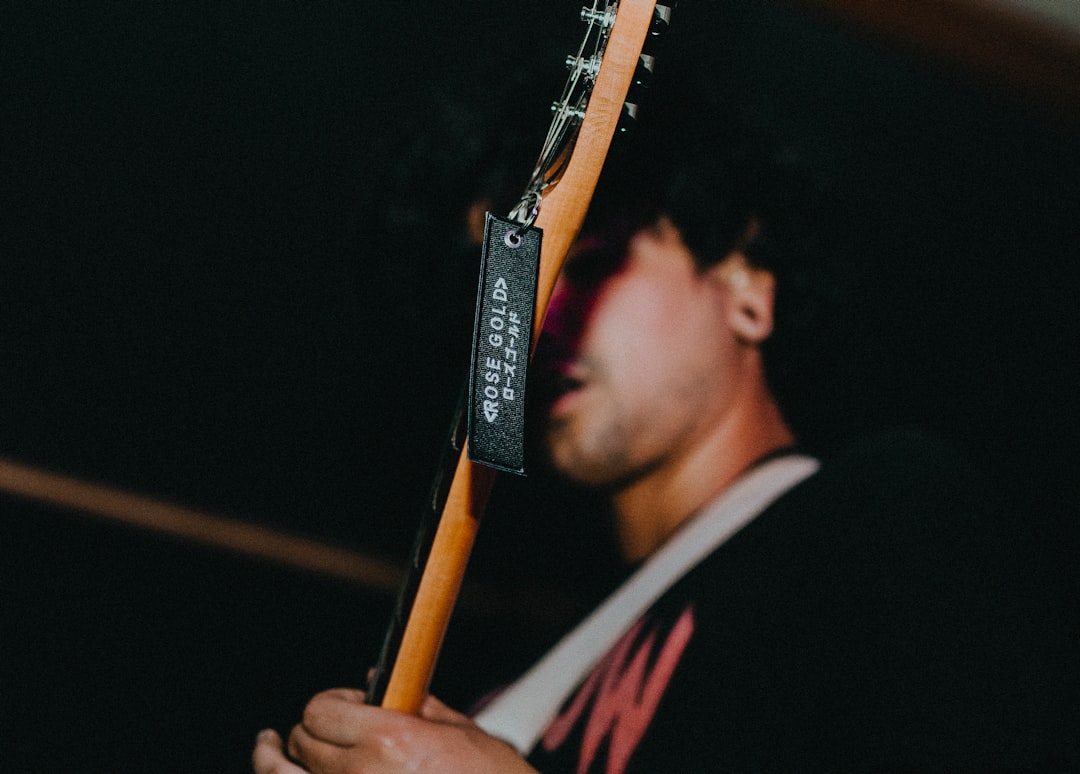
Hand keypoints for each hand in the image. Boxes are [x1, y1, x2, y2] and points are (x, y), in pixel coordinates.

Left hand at [252, 688, 537, 773]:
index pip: (320, 710)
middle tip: (326, 734)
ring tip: (267, 750)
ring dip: (274, 763)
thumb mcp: (463, 734)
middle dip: (309, 733)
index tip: (346, 707)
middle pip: (300, 743)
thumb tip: (378, 682)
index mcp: (389, 740)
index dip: (330, 705)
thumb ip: (417, 705)